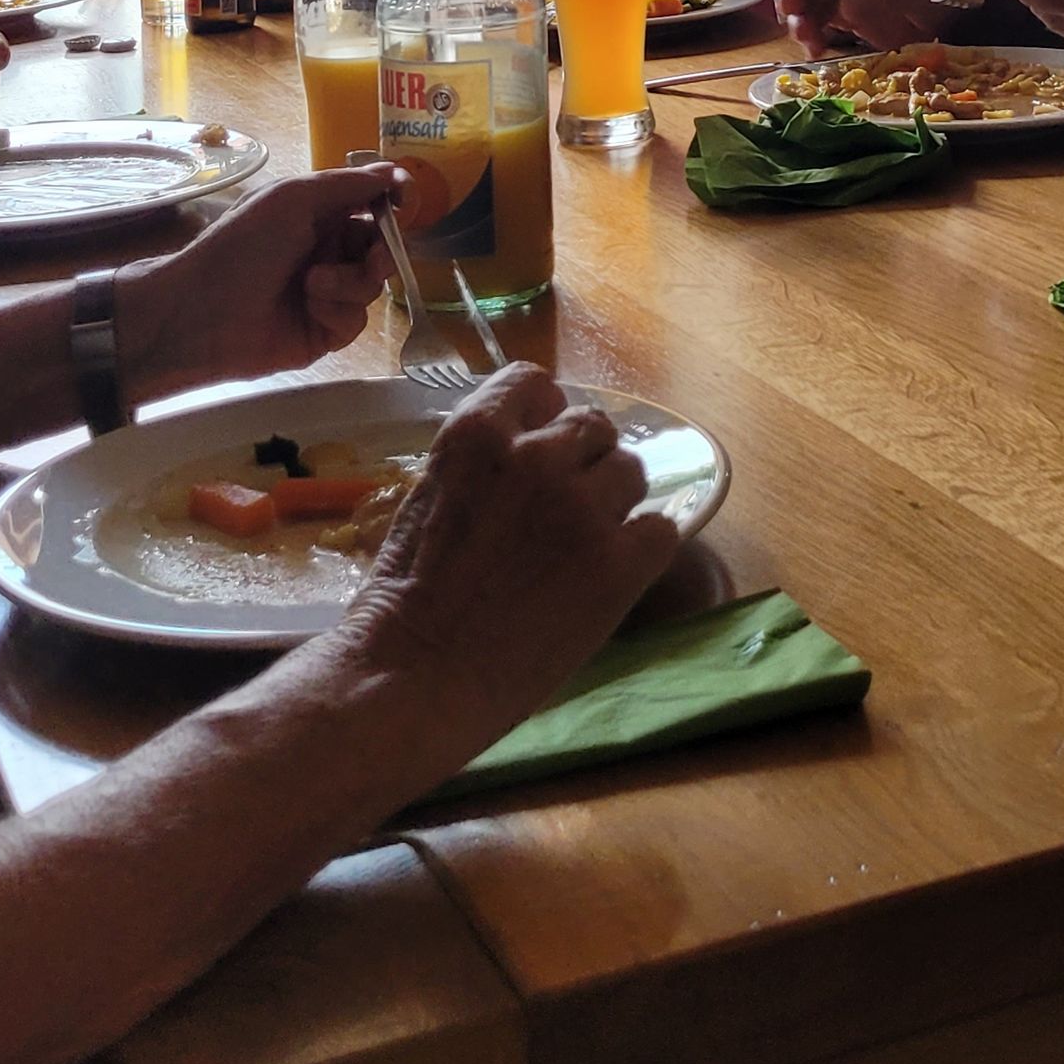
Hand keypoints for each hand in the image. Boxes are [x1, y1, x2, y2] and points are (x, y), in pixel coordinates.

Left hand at [117, 167, 400, 403]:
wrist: (202, 314)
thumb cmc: (242, 245)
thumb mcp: (293, 199)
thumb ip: (348, 185)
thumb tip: (394, 171)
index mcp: (318, 212)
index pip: (370, 202)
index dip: (393, 201)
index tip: (407, 202)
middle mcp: (326, 249)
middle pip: (382, 246)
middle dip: (381, 250)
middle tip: (369, 257)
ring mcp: (327, 293)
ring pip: (373, 285)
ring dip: (349, 282)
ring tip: (312, 287)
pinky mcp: (325, 331)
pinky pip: (356, 319)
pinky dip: (337, 310)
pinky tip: (308, 308)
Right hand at [342, 364, 677, 760]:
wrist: (416, 680)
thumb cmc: (402, 604)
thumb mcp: (428, 498)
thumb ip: (482, 466)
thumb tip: (525, 458)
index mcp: (477, 433)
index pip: (534, 383)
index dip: (542, 416)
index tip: (539, 446)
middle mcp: (537, 456)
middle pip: (593, 428)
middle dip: (582, 462)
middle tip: (564, 510)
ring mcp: (582, 508)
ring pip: (631, 472)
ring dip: (613, 503)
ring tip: (583, 548)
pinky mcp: (618, 563)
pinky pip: (660, 529)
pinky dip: (642, 549)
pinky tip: (614, 574)